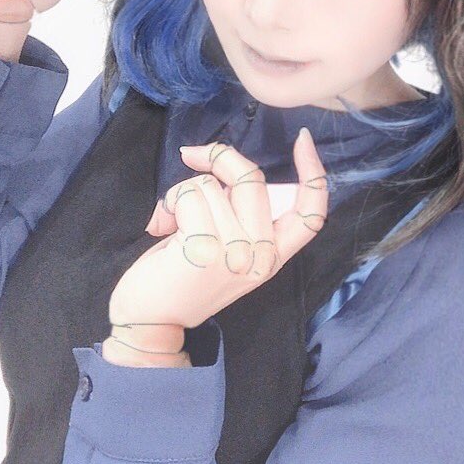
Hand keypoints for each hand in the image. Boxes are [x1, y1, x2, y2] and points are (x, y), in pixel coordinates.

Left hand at [108, 128, 327, 331]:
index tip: (303, 141)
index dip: (314, 173)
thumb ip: (240, 215)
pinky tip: (161, 227)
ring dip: (185, 190)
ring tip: (174, 221)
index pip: (311, 215)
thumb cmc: (183, 278)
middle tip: (193, 158)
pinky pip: (189, 195)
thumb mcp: (227, 252)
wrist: (149, 322)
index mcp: (272, 256)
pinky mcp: (204, 249)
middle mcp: (260, 256)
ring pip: (213, 185)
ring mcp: (235, 254)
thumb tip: (229, 169)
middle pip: (252, 179)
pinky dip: (169, 202)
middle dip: (219, 158)